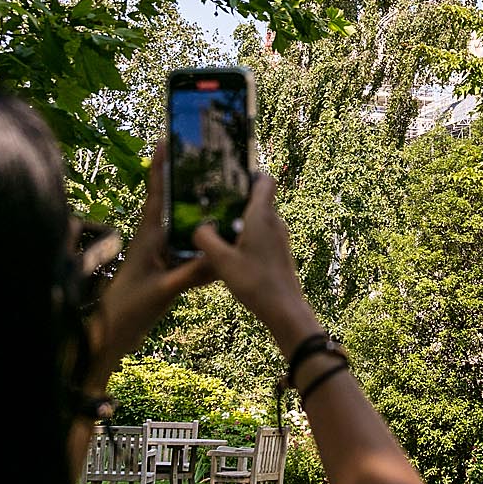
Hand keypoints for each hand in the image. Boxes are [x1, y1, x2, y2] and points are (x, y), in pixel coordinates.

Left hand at [86, 144, 213, 375]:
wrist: (113, 333)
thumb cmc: (129, 307)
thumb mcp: (163, 290)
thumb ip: (190, 274)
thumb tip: (220, 257)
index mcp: (149, 235)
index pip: (156, 193)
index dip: (160, 166)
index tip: (165, 139)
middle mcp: (155, 239)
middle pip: (174, 203)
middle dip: (188, 183)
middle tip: (208, 161)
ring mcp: (161, 254)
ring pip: (186, 227)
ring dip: (201, 214)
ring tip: (224, 198)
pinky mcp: (167, 269)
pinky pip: (191, 250)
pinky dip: (206, 245)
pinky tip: (224, 243)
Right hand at [192, 174, 317, 353]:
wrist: (285, 310)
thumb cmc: (255, 283)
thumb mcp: (221, 261)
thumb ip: (205, 239)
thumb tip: (198, 227)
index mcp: (262, 216)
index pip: (265, 180)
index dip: (250, 173)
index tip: (229, 177)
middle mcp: (275, 222)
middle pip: (259, 198)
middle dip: (237, 199)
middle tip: (213, 204)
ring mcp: (280, 237)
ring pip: (259, 218)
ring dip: (241, 219)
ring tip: (218, 228)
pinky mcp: (280, 251)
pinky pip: (263, 234)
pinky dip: (247, 235)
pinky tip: (231, 250)